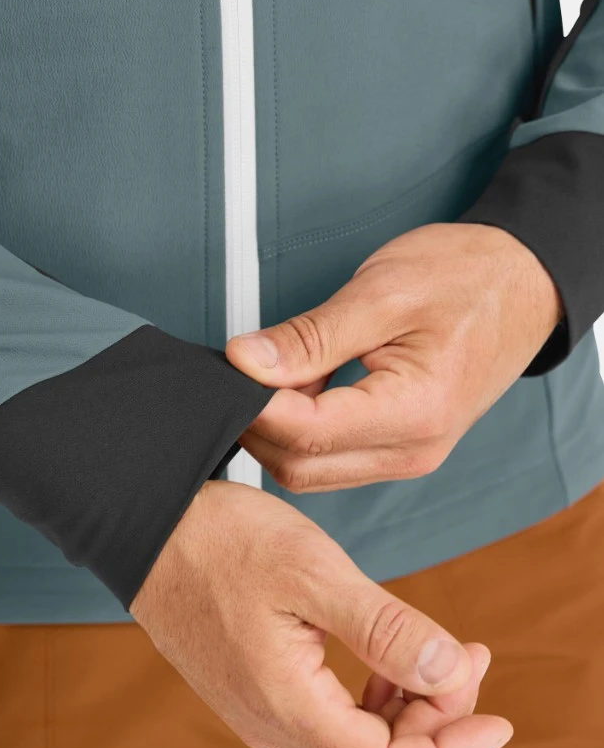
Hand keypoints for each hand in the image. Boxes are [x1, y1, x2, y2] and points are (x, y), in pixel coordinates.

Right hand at [131, 480, 512, 747]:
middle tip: (468, 656)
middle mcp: (269, 720)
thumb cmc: (223, 540)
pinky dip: (370, 694)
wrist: (150, 524)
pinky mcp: (251, 682)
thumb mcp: (313, 573)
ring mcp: (256, 704)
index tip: (498, 721)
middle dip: (436, 717)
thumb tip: (449, 676)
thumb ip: (384, 631)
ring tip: (439, 654)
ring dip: (406, 705)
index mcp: (286, 703)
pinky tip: (384, 659)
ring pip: (351, 735)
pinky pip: (325, 712)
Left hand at [226, 223, 561, 491]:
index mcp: (414, 412)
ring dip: (278, 429)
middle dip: (257, 425)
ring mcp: (408, 456)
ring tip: (276, 371)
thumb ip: (311, 336)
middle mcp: (412, 450)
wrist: (522, 284)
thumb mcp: (382, 292)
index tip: (227, 369)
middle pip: (299, 467)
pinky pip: (333, 458)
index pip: (305, 433)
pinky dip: (303, 429)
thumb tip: (245, 362)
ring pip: (311, 469)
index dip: (253, 405)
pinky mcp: (401, 448)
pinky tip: (301, 386)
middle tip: (240, 371)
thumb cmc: (466, 277)